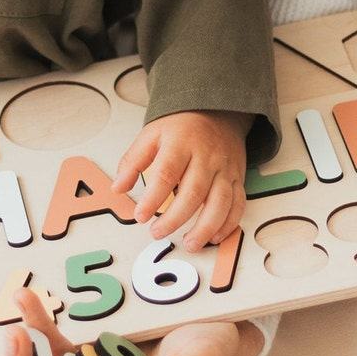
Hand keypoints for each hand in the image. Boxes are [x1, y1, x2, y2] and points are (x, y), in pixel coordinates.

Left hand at [111, 109, 250, 253]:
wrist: (217, 111)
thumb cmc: (181, 127)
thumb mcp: (151, 135)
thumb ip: (133, 161)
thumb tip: (118, 188)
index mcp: (181, 144)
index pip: (166, 173)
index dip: (153, 198)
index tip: (140, 216)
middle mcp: (206, 157)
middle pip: (194, 192)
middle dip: (175, 218)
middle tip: (157, 233)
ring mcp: (224, 168)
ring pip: (220, 202)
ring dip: (206, 227)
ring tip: (190, 244)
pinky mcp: (237, 177)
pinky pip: (238, 203)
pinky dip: (229, 223)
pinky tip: (215, 237)